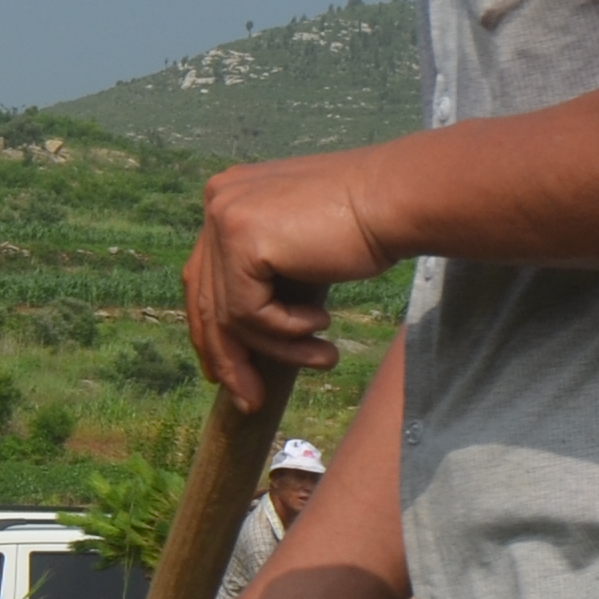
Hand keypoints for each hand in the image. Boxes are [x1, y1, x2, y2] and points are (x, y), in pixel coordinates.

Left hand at [186, 153, 392, 398]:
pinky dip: (286, 330)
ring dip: (275, 350)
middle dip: (229, 357)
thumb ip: (263, 276)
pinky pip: (250, 312)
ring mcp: (225, 218)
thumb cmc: (361, 226)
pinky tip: (322, 324)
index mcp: (226, 198)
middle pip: (206, 299)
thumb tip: (237, 339)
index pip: (203, 277)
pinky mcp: (242, 239)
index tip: (224, 373)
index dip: (211, 331)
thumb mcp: (296, 251)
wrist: (395, 199)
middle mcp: (218, 201)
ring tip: (322, 359)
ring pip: (230, 314)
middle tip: (250, 400)